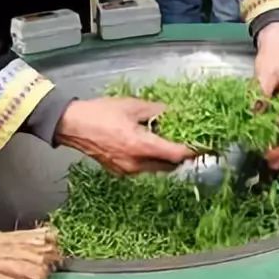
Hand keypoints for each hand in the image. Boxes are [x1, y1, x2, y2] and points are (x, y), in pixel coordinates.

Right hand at [55, 97, 194, 174]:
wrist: (72, 125)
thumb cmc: (102, 112)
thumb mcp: (133, 106)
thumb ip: (158, 111)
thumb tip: (178, 112)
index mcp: (141, 146)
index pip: (177, 154)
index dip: (194, 150)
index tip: (206, 145)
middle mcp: (136, 164)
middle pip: (170, 165)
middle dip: (182, 155)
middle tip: (189, 140)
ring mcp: (127, 171)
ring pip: (157, 169)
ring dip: (167, 157)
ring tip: (169, 140)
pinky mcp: (119, 172)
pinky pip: (144, 168)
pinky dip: (152, 159)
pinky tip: (149, 144)